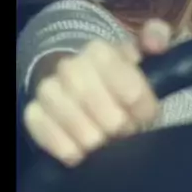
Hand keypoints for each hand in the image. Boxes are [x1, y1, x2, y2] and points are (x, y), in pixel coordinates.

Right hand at [22, 19, 172, 165]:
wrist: (82, 81)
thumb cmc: (119, 73)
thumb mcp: (142, 52)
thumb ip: (157, 37)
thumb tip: (155, 42)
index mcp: (100, 50)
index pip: (126, 84)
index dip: (140, 103)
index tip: (148, 115)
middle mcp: (70, 67)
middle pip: (102, 109)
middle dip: (119, 125)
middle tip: (127, 130)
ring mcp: (48, 90)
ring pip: (75, 123)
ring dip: (96, 139)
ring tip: (106, 141)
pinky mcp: (34, 112)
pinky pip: (45, 132)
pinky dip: (66, 147)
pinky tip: (81, 153)